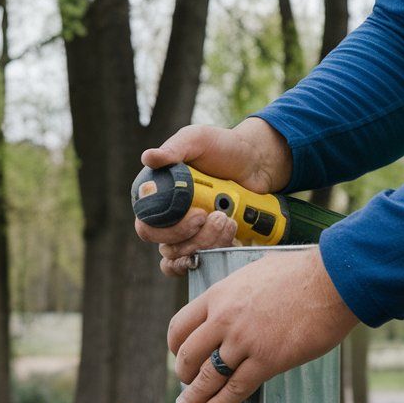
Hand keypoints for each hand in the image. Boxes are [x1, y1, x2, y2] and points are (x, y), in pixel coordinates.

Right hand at [135, 118, 292, 275]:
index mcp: (159, 197)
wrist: (256, 162)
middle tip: (220, 217)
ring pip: (188, 258)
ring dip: (211, 243)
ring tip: (230, 220)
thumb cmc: (223, 147)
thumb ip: (173, 149)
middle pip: (169, 249)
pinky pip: (206, 262)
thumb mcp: (198, 140)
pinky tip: (234, 233)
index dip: (170, 230)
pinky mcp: (211, 243)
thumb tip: (148, 158)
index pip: (147, 229)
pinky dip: (220, 252)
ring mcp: (190, 234)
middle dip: (197, 238)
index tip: (199, 215)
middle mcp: (170, 220)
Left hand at [168, 246, 356, 402]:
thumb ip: (241, 287)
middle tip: (186, 385)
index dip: (176, 346)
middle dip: (183, 375)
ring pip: (207, 377)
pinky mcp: (267, 361)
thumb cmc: (302, 272)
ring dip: (194, 396)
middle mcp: (224, 319)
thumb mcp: (257, 270)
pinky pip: (235, 389)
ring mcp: (244, 341)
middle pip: (188, 355)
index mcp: (220, 294)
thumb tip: (241, 292)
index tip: (179, 356)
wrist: (332, 281)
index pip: (181, 325)